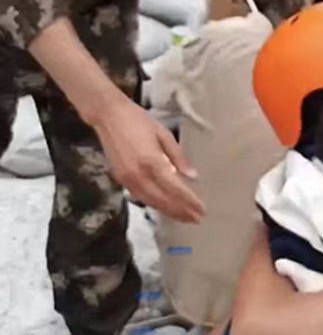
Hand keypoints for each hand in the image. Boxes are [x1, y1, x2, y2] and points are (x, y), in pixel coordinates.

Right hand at [93, 97, 203, 221]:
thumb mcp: (163, 134)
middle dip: (181, 211)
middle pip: (163, 200)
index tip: (202, 211)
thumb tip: (192, 176)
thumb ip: (177, 157)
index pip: (175, 189)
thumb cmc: (138, 120)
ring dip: (168, 211)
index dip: (189, 202)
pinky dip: (154, 203)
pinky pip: (140, 196)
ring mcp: (127, 179)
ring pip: (151, 201)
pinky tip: (165, 206)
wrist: (108, 115)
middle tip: (197, 219)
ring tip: (184, 217)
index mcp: (152, 161)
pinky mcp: (120, 179)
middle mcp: (139, 175)